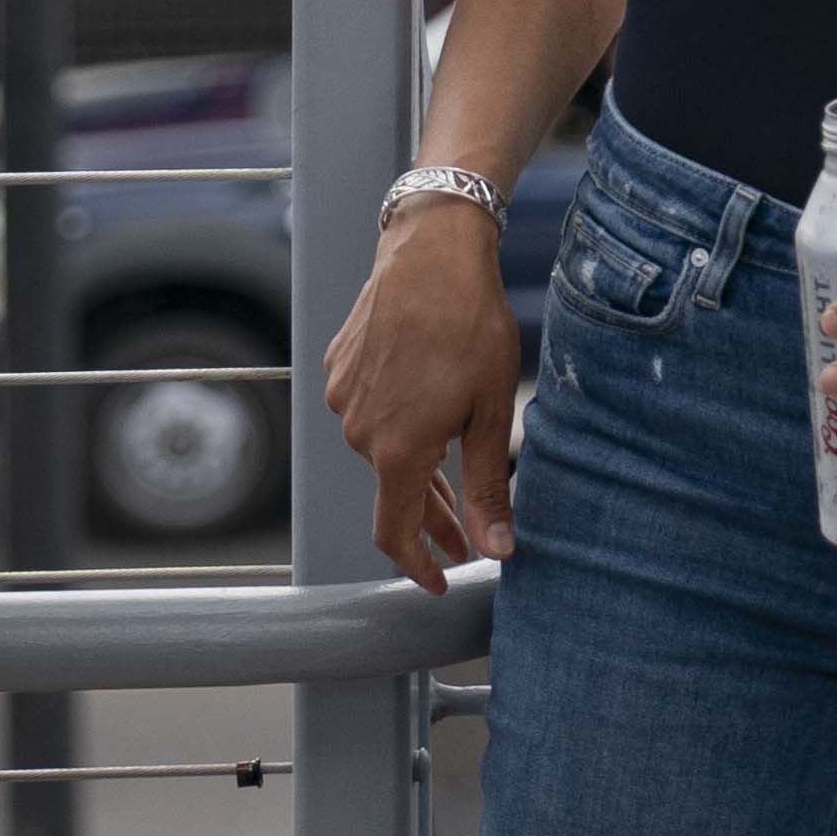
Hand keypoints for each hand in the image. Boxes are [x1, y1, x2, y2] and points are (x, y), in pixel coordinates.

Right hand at [324, 210, 522, 592]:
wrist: (431, 252)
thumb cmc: (470, 326)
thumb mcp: (491, 412)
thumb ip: (488, 487)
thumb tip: (497, 549)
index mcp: (396, 450)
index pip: (394, 533)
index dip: (417, 565)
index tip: (438, 583)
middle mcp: (358, 431)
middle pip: (392, 492)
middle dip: (431, 519)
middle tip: (466, 537)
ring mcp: (343, 398)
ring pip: (380, 451)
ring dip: (416, 469)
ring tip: (454, 474)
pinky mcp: (339, 369)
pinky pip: (370, 412)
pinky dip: (399, 425)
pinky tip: (429, 408)